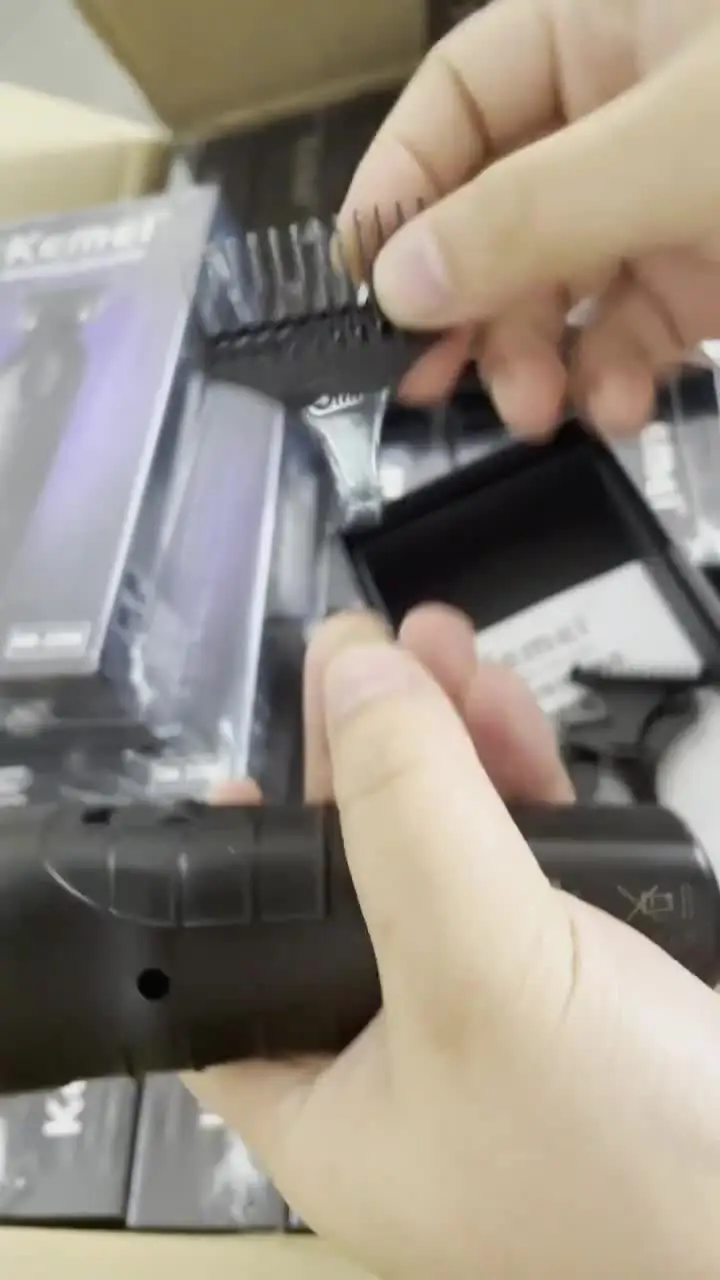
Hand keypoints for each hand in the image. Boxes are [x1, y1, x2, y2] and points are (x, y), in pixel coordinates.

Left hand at [187, 607, 719, 1279]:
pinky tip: (507, 712)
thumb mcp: (481, 970)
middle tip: (363, 646)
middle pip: (346, 882)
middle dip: (362, 755)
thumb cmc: (624, 1143)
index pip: (231, 977)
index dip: (226, 873)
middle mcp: (399, 1061)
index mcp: (330, 1103)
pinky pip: (525, 866)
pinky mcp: (576, 983)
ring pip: (444, 858)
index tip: (242, 775)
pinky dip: (516, 783)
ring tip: (441, 644)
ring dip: (443, 744)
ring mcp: (495, 1020)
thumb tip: (354, 675)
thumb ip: (408, 817)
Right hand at [337, 0, 719, 438]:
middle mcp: (621, 112)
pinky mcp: (708, 272)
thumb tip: (395, 285)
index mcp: (600, 24)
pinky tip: (619, 410)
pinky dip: (616, 377)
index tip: (365, 285)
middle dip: (472, 305)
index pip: (460, 95)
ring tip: (536, 414)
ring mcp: (666, 197)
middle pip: (498, 211)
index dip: (401, 186)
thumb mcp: (678, 150)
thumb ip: (533, 213)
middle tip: (435, 382)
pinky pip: (632, 329)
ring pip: (559, 285)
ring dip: (535, 360)